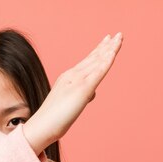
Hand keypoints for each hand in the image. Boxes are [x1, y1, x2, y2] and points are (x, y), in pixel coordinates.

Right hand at [22, 32, 122, 152]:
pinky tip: (113, 54)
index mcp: (68, 78)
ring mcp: (77, 81)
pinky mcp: (82, 89)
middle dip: (107, 45)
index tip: (108, 41)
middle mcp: (72, 75)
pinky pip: (97, 73)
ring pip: (97, 61)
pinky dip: (106, 62)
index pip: (87, 61)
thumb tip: (92, 94)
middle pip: (94, 57)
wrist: (42, 126)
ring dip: (110, 49)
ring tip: (120, 38)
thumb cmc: (53, 119)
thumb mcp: (70, 104)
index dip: (99, 50)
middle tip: (119, 35)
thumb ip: (81, 96)